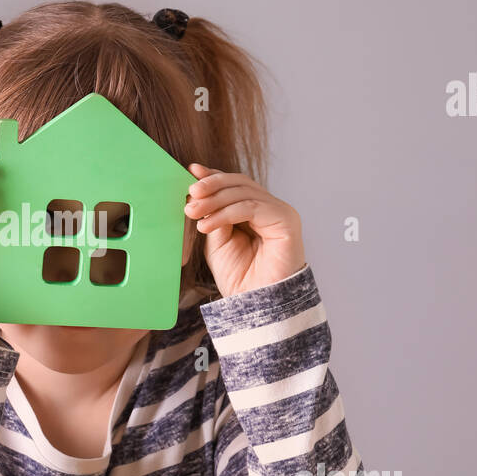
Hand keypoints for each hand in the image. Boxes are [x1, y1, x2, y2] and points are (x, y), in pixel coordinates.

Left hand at [184, 163, 306, 296]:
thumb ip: (212, 215)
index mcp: (256, 211)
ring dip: (214, 200)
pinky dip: (225, 213)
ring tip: (192, 212)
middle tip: (190, 194)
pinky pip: (251, 207)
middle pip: (240, 183)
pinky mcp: (286, 220)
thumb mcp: (217, 241)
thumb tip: (198, 191)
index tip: (191, 171)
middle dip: (212, 185)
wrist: (256, 304)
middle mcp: (270, 208)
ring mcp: (280, 212)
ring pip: (244, 192)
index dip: (214, 176)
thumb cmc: (239, 277)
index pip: (235, 185)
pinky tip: (206, 225)